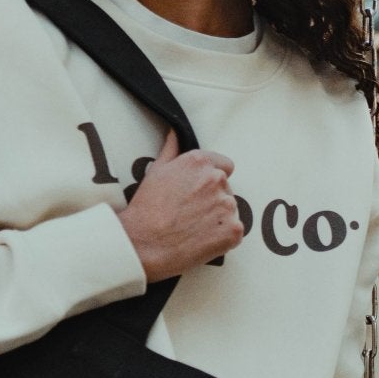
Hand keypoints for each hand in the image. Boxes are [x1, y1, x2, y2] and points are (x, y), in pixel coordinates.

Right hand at [117, 131, 243, 281]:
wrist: (143, 243)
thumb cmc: (146, 209)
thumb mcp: (155, 172)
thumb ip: (171, 150)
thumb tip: (174, 134)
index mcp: (200, 162)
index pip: (225, 166)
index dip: (212, 180)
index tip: (200, 192)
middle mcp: (217, 179)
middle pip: (226, 189)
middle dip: (213, 200)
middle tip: (190, 214)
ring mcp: (227, 205)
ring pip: (230, 210)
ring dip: (218, 219)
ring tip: (193, 228)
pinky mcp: (233, 229)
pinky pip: (235, 232)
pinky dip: (223, 238)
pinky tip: (202, 240)